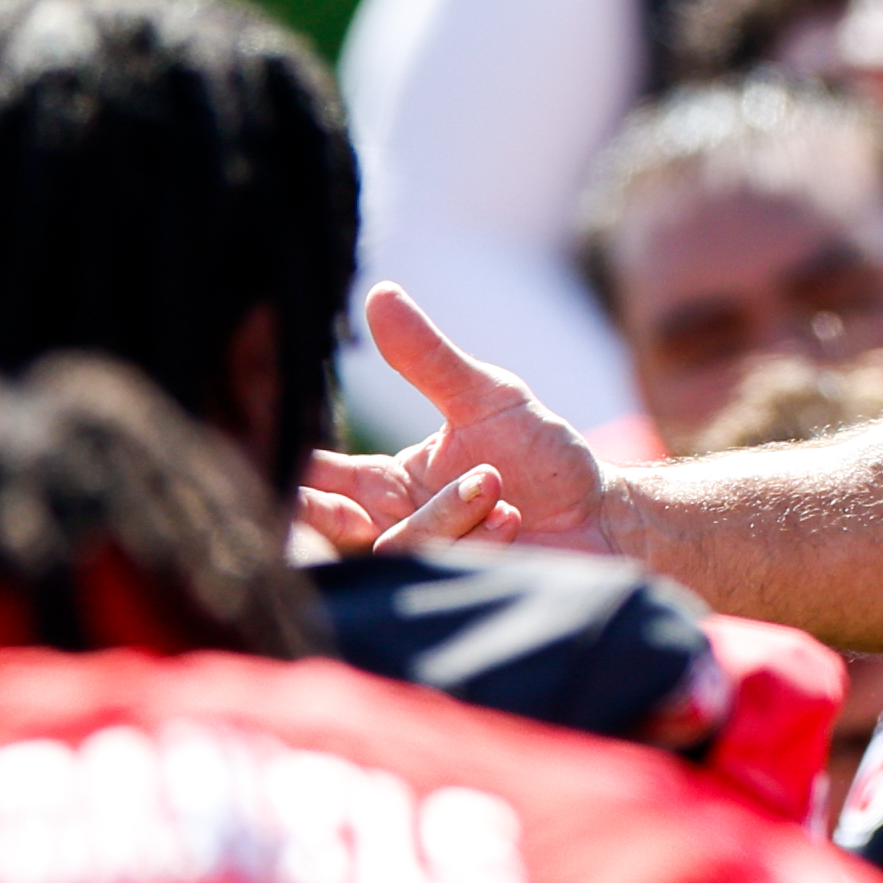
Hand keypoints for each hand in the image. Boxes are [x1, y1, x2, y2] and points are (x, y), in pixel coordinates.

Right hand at [300, 283, 614, 554]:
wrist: (605, 514)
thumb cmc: (543, 456)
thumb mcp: (486, 397)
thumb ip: (428, 358)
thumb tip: (380, 294)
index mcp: (391, 483)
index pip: (321, 479)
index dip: (294, 472)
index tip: (278, 457)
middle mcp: (399, 525)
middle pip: (330, 529)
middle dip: (320, 516)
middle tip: (327, 500)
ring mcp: (428, 563)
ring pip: (396, 544)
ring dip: (446, 511)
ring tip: (495, 484)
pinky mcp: (457, 588)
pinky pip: (441, 567)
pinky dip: (478, 535)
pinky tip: (511, 518)